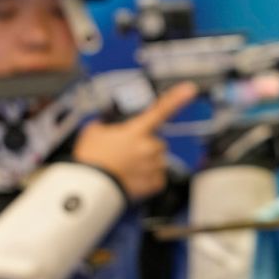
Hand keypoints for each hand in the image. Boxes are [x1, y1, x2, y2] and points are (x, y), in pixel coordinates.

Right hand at [75, 82, 197, 200]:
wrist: (89, 188)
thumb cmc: (91, 161)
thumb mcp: (92, 133)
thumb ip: (104, 126)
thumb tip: (103, 127)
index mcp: (136, 131)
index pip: (160, 110)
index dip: (177, 98)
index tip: (189, 90)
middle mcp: (149, 147)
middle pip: (156, 142)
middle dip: (144, 146)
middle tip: (125, 153)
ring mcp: (153, 165)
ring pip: (157, 160)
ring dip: (146, 162)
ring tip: (125, 168)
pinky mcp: (154, 183)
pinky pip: (157, 178)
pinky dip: (147, 178)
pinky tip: (132, 178)